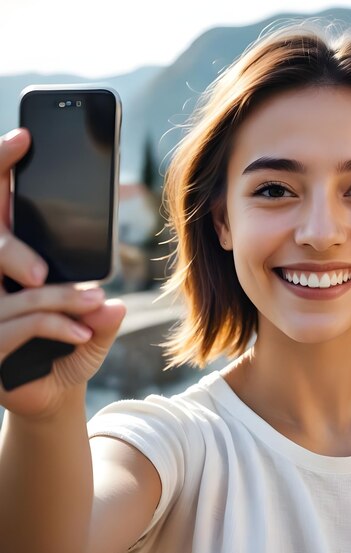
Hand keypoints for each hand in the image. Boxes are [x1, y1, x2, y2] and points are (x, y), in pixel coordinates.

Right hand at [0, 128, 125, 418]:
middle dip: (14, 247)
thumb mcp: (93, 327)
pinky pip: (23, 323)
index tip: (25, 138)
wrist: (56, 392)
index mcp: (10, 265)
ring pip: (17, 291)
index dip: (1, 169)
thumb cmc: (70, 350)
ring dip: (60, 297)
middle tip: (44, 267)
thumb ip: (102, 316)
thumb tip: (116, 306)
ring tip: (94, 303)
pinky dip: (56, 324)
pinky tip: (82, 332)